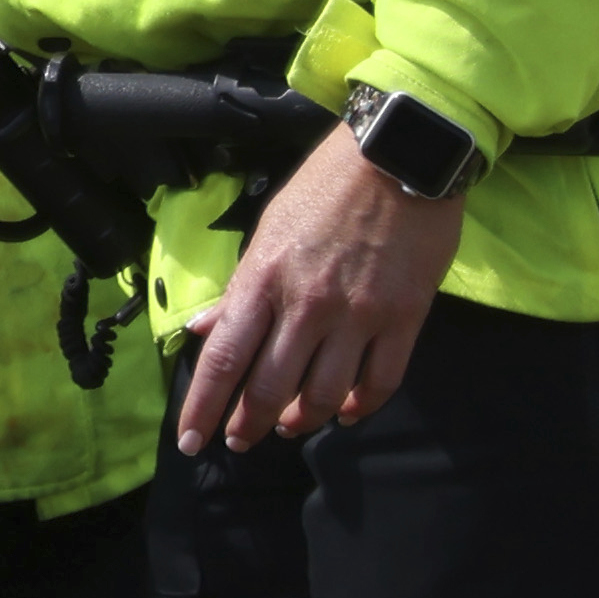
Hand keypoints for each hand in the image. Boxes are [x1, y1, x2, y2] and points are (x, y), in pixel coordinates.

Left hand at [173, 132, 463, 452]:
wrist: (397, 156)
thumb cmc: (325, 188)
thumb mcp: (267, 230)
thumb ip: (238, 289)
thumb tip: (201, 331)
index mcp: (262, 280)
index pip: (223, 359)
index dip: (203, 408)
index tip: (193, 442)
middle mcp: (306, 305)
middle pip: (270, 388)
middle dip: (249, 425)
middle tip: (240, 441)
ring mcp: (358, 315)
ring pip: (324, 394)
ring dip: (301, 421)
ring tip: (289, 428)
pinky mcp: (405, 317)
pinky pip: (380, 381)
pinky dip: (360, 406)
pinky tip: (345, 412)